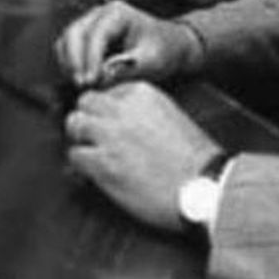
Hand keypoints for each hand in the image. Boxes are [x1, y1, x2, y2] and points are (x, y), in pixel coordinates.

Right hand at [54, 1, 203, 88]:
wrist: (167, 46)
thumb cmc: (163, 51)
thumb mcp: (152, 61)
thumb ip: (128, 68)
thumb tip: (102, 75)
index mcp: (117, 13)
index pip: (96, 34)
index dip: (90, 59)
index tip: (91, 82)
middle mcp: (99, 13)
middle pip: (74, 33)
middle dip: (75, 61)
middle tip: (81, 85)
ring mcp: (89, 22)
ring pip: (66, 40)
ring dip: (69, 63)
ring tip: (80, 85)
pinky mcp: (85, 35)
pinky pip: (67, 48)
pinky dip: (69, 64)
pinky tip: (79, 80)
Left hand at [64, 82, 221, 232]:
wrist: (204, 187)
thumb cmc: (194, 159)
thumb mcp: (171, 116)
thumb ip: (142, 111)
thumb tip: (121, 119)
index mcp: (142, 93)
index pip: (107, 91)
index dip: (106, 110)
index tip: (111, 124)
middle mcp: (122, 109)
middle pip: (85, 102)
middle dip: (88, 118)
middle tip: (94, 137)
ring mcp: (109, 135)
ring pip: (74, 124)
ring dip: (81, 139)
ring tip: (92, 153)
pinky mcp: (102, 163)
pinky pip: (75, 155)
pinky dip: (80, 165)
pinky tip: (94, 172)